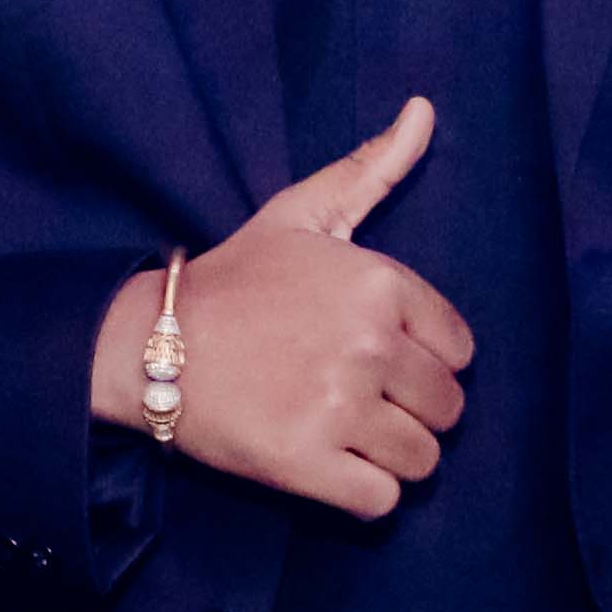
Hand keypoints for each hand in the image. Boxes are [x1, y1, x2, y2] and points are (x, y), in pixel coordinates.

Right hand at [82, 99, 468, 519]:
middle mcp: (369, 344)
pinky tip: (326, 465)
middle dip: (409, 411)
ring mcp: (340, 407)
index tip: (372, 357)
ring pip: (423, 460)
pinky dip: (360, 495)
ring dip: (388, 456)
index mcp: (380, 283)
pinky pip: (383, 502)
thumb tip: (426, 108)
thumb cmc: (235, 281)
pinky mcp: (309, 464)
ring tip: (339, 433)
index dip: (421, 359)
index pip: (460, 351)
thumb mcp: (300, 215)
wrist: (150, 345)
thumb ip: (370, 169)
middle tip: (351, 399)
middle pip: (447, 409)